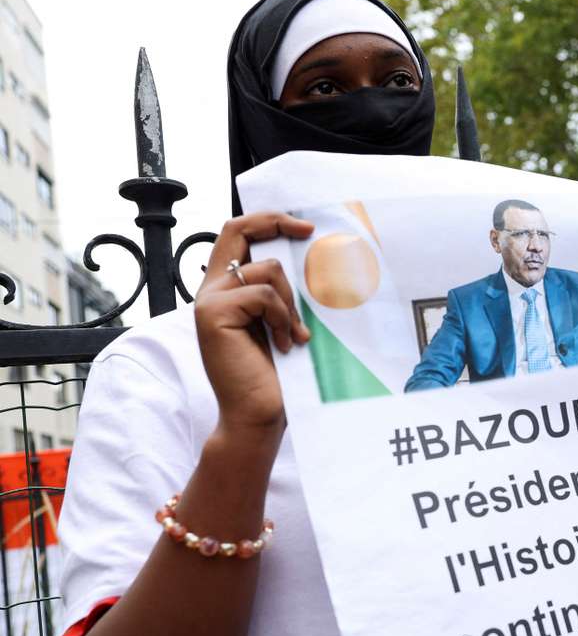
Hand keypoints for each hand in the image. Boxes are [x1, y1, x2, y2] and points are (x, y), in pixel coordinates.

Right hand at [195, 212, 313, 439]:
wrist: (258, 413)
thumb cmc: (274, 373)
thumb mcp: (279, 321)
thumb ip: (278, 292)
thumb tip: (310, 256)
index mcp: (225, 290)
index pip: (237, 235)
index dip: (267, 221)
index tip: (304, 227)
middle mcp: (211, 290)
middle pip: (237, 230)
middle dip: (275, 222)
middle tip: (309, 231)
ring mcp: (208, 300)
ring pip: (267, 269)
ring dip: (292, 301)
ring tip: (293, 334)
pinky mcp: (213, 313)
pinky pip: (264, 294)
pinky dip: (284, 318)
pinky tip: (285, 344)